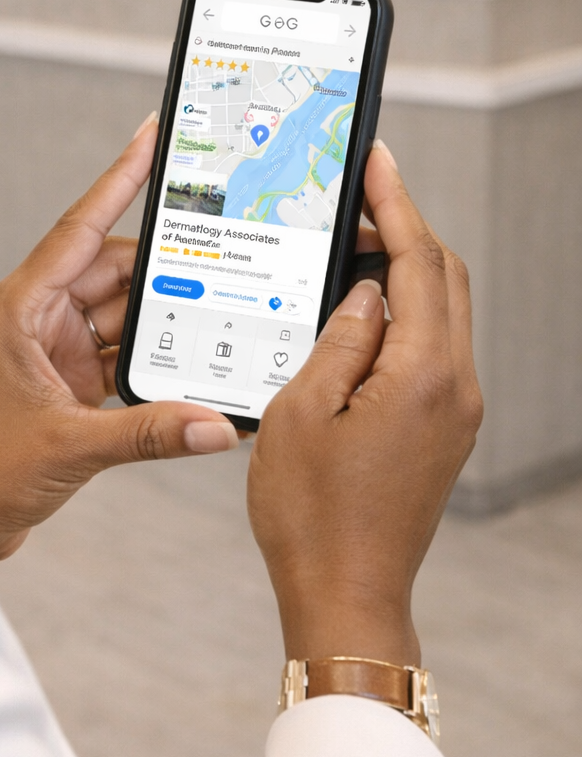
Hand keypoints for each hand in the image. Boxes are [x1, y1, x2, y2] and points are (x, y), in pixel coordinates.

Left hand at [0, 115, 240, 566]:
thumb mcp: (71, 447)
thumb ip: (149, 433)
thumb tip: (215, 424)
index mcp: (18, 308)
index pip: (79, 229)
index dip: (119, 179)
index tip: (150, 136)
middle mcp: (34, 318)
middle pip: (113, 271)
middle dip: (166, 265)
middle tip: (223, 245)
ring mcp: (52, 349)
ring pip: (123, 312)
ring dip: (164, 317)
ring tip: (220, 307)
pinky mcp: (67, 381)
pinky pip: (122, 351)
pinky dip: (154, 356)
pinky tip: (192, 359)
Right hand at [247, 142, 482, 667]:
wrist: (346, 596)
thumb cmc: (312, 518)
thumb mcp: (299, 413)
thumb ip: (337, 339)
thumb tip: (363, 293)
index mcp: (423, 376)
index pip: (418, 263)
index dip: (395, 204)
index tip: (376, 161)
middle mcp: (456, 388)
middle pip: (445, 279)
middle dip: (403, 231)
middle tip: (354, 203)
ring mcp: (456, 413)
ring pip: (441, 315)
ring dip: (400, 276)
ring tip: (344, 256)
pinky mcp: (444, 432)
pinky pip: (431, 353)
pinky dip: (399, 320)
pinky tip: (353, 321)